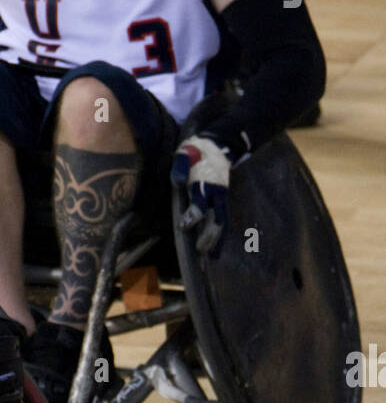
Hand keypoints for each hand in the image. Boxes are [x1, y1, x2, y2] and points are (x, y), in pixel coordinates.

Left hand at [171, 134, 232, 255]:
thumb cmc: (196, 151)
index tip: (183, 226)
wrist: (218, 144)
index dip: (193, 215)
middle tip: (200, 251)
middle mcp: (217, 193)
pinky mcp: (223, 202)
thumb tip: (178, 183)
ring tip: (211, 258)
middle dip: (209, 235)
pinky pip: (224, 222)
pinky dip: (221, 237)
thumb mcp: (185, 153)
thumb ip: (180, 168)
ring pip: (222, 223)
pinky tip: (215, 252)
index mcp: (206, 183)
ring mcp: (222, 198)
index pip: (201, 203)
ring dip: (217, 241)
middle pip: (216, 218)